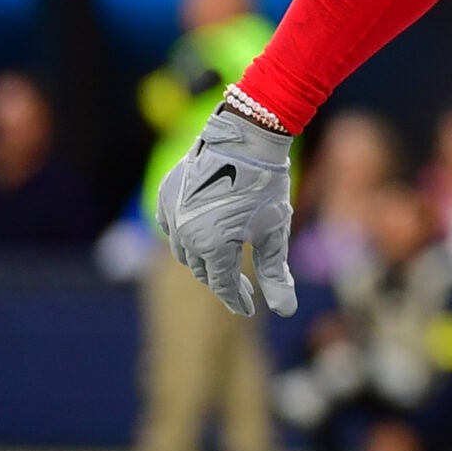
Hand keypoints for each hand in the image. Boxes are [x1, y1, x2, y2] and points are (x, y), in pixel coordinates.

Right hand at [156, 107, 296, 316]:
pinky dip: (185, 236)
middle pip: (203, 270)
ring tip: (221, 261)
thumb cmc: (265, 186)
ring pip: (184, 251)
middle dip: (221, 279)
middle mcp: (185, 235)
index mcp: (212, 246)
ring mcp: (171, 215)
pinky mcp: (165, 196)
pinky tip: (200, 235)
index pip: (222, 285)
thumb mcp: (274, 232)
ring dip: (202, 259)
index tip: (249, 308)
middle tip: (240, 286)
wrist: (244, 139)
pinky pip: (171, 227)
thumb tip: (286, 311)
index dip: (237, 298)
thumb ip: (277, 274)